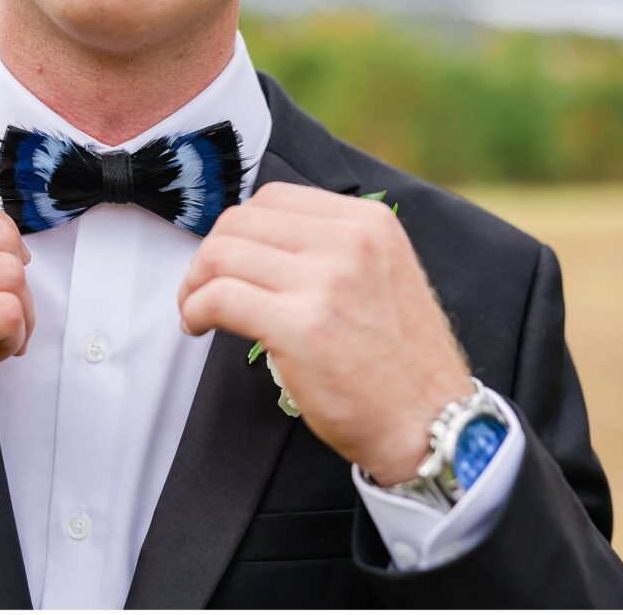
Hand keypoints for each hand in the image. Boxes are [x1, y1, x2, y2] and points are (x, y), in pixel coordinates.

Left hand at [178, 182, 471, 485]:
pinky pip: (218, 298)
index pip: (272, 199)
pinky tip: (198, 326)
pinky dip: (193, 310)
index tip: (228, 259)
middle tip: (202, 287)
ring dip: (194, 283)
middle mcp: (348, 242)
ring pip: (221, 254)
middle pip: (240, 222)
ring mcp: (325, 282)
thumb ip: (332, 248)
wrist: (429, 423)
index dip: (237, 230)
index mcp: (368, 223)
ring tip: (196, 309)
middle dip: (209, 255)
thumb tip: (259, 241)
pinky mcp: (300, 326)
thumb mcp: (382, 275)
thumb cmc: (399, 364)